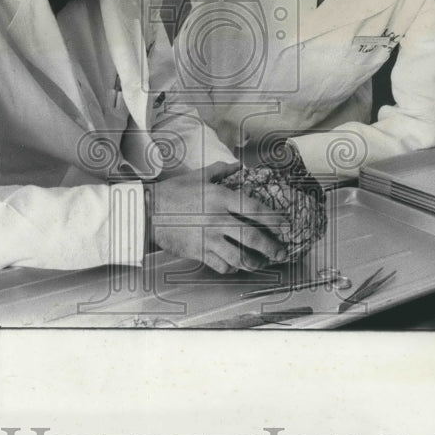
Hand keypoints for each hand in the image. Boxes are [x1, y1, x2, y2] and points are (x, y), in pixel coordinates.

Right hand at [148, 163, 288, 273]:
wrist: (148, 210)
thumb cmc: (174, 192)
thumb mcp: (199, 176)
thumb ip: (222, 170)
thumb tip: (239, 167)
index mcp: (220, 198)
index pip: (255, 209)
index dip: (274, 219)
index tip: (286, 225)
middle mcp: (217, 219)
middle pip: (252, 237)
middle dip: (271, 247)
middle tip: (281, 252)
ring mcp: (208, 238)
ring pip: (239, 257)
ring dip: (255, 262)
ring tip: (263, 262)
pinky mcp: (198, 252)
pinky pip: (222, 265)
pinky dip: (232, 267)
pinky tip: (237, 265)